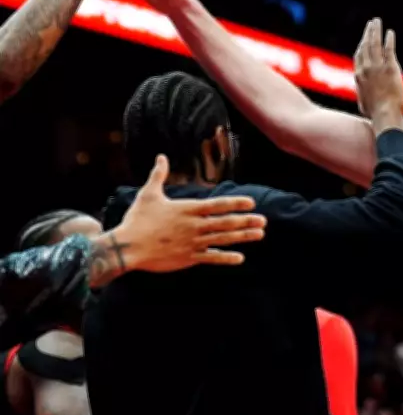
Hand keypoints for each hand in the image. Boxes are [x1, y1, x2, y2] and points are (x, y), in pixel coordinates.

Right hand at [112, 155, 265, 271]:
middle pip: (225, 223)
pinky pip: (211, 258)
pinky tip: (240, 258)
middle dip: (246, 221)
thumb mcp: (148, 194)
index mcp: (188, 209)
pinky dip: (226, 258)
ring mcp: (193, 243)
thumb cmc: (137, 220)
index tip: (252, 202)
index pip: (218, 205)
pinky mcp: (188, 258)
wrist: (127, 247)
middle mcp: (194, 226)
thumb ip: (158, 175)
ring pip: (223, 240)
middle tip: (264, 220)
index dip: (236, 203)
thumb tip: (161, 156)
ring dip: (243, 237)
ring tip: (259, 234)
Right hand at [353, 18, 402, 127]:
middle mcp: (365, 69)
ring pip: (374, 44)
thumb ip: (363, 96)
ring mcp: (377, 67)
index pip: (358, 56)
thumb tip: (363, 99)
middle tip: (370, 24)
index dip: (361, 46)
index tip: (364, 40)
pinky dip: (388, 39)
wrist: (385, 114)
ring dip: (375, 31)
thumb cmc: (375, 114)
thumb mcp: (363, 104)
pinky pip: (388, 49)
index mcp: (358, 76)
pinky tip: (390, 32)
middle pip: (365, 46)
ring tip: (376, 22)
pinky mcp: (390, 68)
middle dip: (367, 33)